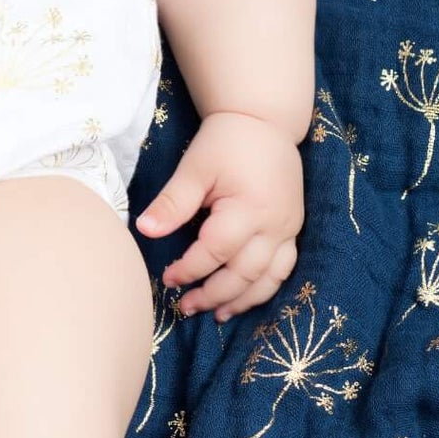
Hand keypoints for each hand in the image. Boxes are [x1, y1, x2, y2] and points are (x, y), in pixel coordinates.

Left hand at [134, 111, 302, 320]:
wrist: (265, 122)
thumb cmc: (226, 142)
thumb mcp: (194, 168)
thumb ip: (172, 202)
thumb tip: (145, 231)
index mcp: (249, 209)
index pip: (216, 252)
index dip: (190, 269)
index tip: (167, 278)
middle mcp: (275, 225)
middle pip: (244, 274)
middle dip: (214, 294)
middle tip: (186, 307)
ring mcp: (289, 229)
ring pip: (269, 279)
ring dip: (242, 300)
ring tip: (217, 315)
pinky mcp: (293, 229)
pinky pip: (284, 269)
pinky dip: (265, 288)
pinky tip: (246, 298)